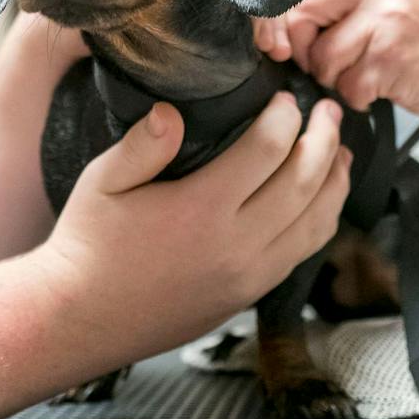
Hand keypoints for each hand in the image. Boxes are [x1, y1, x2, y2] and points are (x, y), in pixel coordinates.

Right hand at [32, 92, 350, 359]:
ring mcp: (247, 276)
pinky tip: (319, 201)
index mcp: (200, 210)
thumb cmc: (86, 246)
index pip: (267, 150)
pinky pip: (301, 254)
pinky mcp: (247, 296)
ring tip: (340, 151)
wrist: (78, 320)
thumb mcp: (101, 182)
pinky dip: (320, 221)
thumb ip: (142, 144)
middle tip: (329, 111)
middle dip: (324, 140)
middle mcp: (235, 246)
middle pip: (305, 183)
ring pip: (316, 224)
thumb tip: (171, 112)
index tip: (286, 98)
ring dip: (334, 182)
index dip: (284, 118)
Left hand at [260, 0, 418, 118]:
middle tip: (331, 62)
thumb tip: (275, 24)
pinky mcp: (391, 57)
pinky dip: (359, 97)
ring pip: (322, 58)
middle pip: (299, 15)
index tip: (273, 43)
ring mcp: (385, 20)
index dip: (273, 18)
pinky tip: (383, 86)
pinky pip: (347, 86)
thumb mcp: (385, 0)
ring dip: (336, 79)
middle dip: (303, 50)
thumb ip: (337, 2)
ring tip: (367, 73)